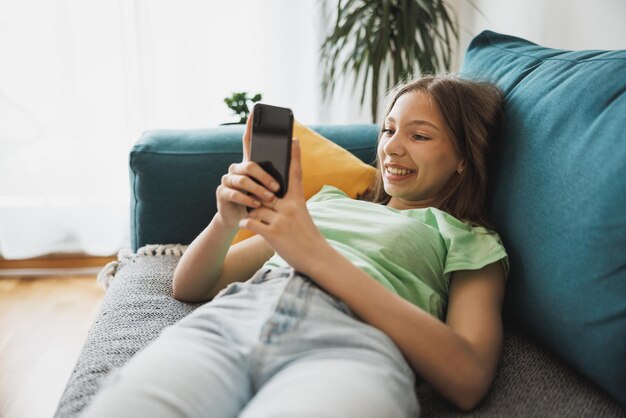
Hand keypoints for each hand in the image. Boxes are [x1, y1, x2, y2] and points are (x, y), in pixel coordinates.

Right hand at [215, 115, 280, 229]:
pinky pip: (235, 193)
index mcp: (248, 163)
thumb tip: (295, 142)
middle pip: (250, 165)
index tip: (254, 111)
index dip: (250, 126)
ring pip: (243, 180)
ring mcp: (227, 179)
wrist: (241, 219)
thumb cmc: (259, 201)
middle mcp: (236, 168)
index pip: (248, 141)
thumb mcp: (270, 186)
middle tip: (277, 189)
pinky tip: (256, 204)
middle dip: (266, 177)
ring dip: (259, 190)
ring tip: (270, 199)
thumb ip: (280, 169)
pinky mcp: (222, 193)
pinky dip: (248, 200)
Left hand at [239, 138, 330, 274]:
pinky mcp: (273, 233)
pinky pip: (251, 222)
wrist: (317, 259)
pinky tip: (245, 225)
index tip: (294, 139)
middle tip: (254, 199)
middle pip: (265, 193)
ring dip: (252, 214)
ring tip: (256, 221)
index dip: (294, 156)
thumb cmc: (307, 237)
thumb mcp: (301, 216)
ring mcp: (282, 220)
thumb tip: (267, 197)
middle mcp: (291, 207)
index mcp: (299, 201)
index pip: (296, 174)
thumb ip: (287, 205)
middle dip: (257, 198)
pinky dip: (246, 223)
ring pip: (256, 208)